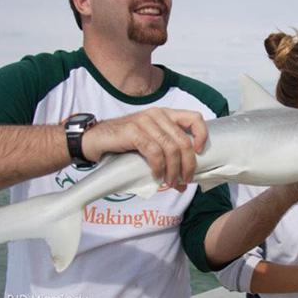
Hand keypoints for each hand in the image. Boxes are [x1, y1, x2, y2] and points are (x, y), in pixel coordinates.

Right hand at [82, 108, 207, 190]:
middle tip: (184, 181)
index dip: (202, 135)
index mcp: (166, 114)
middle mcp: (157, 115)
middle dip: (188, 165)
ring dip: (173, 171)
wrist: (95, 139)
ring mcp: (145, 121)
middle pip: (184, 141)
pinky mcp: (133, 131)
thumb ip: (167, 151)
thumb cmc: (124, 144)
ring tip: (171, 183)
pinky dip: (158, 168)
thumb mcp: (150, 142)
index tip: (200, 153)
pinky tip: (156, 177)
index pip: (194, 118)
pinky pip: (154, 152)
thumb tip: (186, 178)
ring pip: (170, 149)